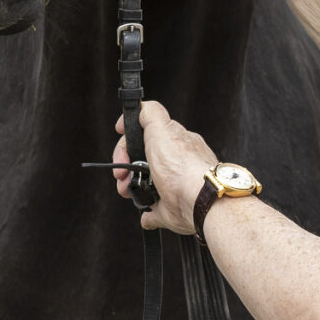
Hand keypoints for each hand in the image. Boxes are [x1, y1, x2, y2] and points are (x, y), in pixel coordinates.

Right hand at [111, 101, 217, 234]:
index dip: (128, 143)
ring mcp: (176, 187)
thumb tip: (139, 108)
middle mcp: (177, 163)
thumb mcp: (162, 128)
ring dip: (131, 187)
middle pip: (144, 161)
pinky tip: (146, 208)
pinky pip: (157, 210)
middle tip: (120, 173)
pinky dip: (148, 211)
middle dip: (126, 166)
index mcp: (176, 142)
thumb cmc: (183, 167)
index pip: (146, 136)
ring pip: (147, 184)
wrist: (198, 200)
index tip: (122, 152)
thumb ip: (149, 113)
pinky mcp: (174, 209)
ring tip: (127, 190)